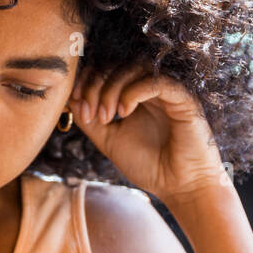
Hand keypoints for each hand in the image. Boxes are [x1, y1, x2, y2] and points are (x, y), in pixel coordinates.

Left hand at [69, 61, 228, 206]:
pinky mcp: (183, 99)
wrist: (181, 187)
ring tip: (106, 116)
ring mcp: (168, 92)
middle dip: (96, 85)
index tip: (75, 103)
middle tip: (89, 112)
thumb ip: (89, 120)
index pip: (108, 71)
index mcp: (135, 96)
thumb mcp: (109, 140)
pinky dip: (134, 91)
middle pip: (118, 66)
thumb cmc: (149, 166)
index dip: (87, 81)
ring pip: (136, 68)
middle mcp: (151, 89)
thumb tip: (69, 99)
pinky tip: (124, 112)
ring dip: (112, 88)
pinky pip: (157, 81)